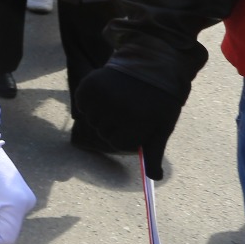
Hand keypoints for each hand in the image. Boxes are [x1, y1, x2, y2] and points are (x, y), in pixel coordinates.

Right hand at [75, 64, 185, 180]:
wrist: (150, 64)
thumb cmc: (159, 100)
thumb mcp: (162, 127)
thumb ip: (154, 153)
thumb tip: (154, 178)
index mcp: (140, 123)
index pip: (118, 143)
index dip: (126, 135)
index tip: (136, 122)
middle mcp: (120, 111)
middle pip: (103, 132)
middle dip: (113, 125)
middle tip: (127, 108)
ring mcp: (104, 97)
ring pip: (92, 120)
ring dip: (101, 113)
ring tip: (118, 99)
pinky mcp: (90, 86)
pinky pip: (82, 105)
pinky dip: (90, 102)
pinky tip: (106, 92)